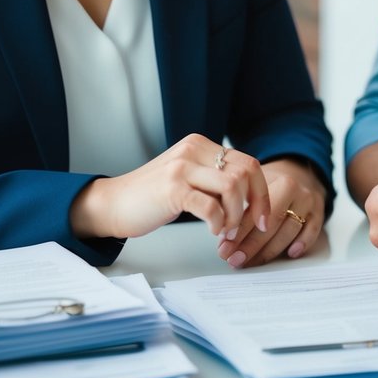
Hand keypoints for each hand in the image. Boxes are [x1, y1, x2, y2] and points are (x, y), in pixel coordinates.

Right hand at [70, 134, 269, 240]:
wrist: (114, 203)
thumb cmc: (153, 196)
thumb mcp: (188, 176)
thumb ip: (213, 178)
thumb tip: (250, 195)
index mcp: (200, 145)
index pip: (248, 162)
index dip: (261, 192)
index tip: (263, 217)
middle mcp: (193, 150)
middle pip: (246, 171)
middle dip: (254, 204)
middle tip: (247, 227)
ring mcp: (182, 168)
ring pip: (232, 186)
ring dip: (236, 215)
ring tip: (226, 231)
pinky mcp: (172, 189)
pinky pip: (211, 206)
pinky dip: (218, 223)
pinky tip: (213, 232)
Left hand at [217, 158, 325, 267]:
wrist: (299, 172)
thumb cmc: (270, 182)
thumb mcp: (254, 182)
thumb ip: (240, 202)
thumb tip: (221, 232)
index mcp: (277, 180)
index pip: (256, 211)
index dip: (239, 232)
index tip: (224, 248)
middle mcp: (296, 191)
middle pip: (273, 223)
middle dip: (250, 245)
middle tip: (234, 259)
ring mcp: (309, 203)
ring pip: (289, 231)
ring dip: (268, 251)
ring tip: (249, 262)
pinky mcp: (319, 213)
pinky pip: (312, 231)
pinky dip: (302, 243)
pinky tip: (289, 254)